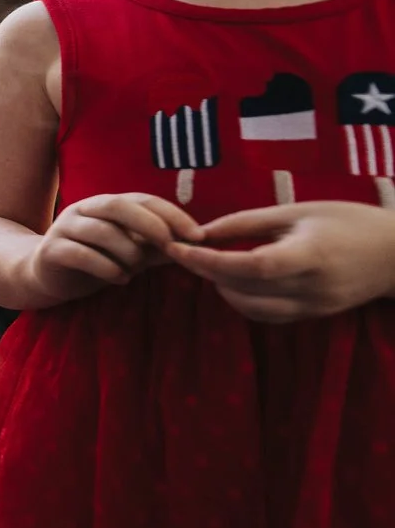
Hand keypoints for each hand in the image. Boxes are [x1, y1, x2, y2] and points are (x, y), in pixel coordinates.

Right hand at [20, 193, 200, 301]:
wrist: (46, 276)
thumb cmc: (95, 260)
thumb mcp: (132, 252)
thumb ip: (158, 248)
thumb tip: (198, 247)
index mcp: (107, 204)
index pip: (143, 199)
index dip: (172, 214)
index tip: (198, 235)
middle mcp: (84, 209)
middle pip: (118, 206)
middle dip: (151, 225)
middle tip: (170, 248)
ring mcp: (64, 227)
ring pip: (101, 231)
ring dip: (127, 253)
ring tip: (135, 271)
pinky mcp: (51, 250)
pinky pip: (81, 254)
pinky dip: (106, 268)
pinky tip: (120, 279)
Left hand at [169, 200, 394, 322]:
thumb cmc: (348, 221)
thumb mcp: (298, 211)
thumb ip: (248, 222)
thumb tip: (201, 231)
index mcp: (310, 255)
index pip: (251, 266)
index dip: (210, 260)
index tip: (178, 248)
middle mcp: (312, 287)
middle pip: (245, 288)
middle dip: (207, 272)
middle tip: (182, 252)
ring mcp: (315, 307)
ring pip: (252, 309)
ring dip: (222, 289)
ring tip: (208, 265)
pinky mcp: (315, 316)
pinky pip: (269, 316)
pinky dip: (244, 302)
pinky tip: (234, 282)